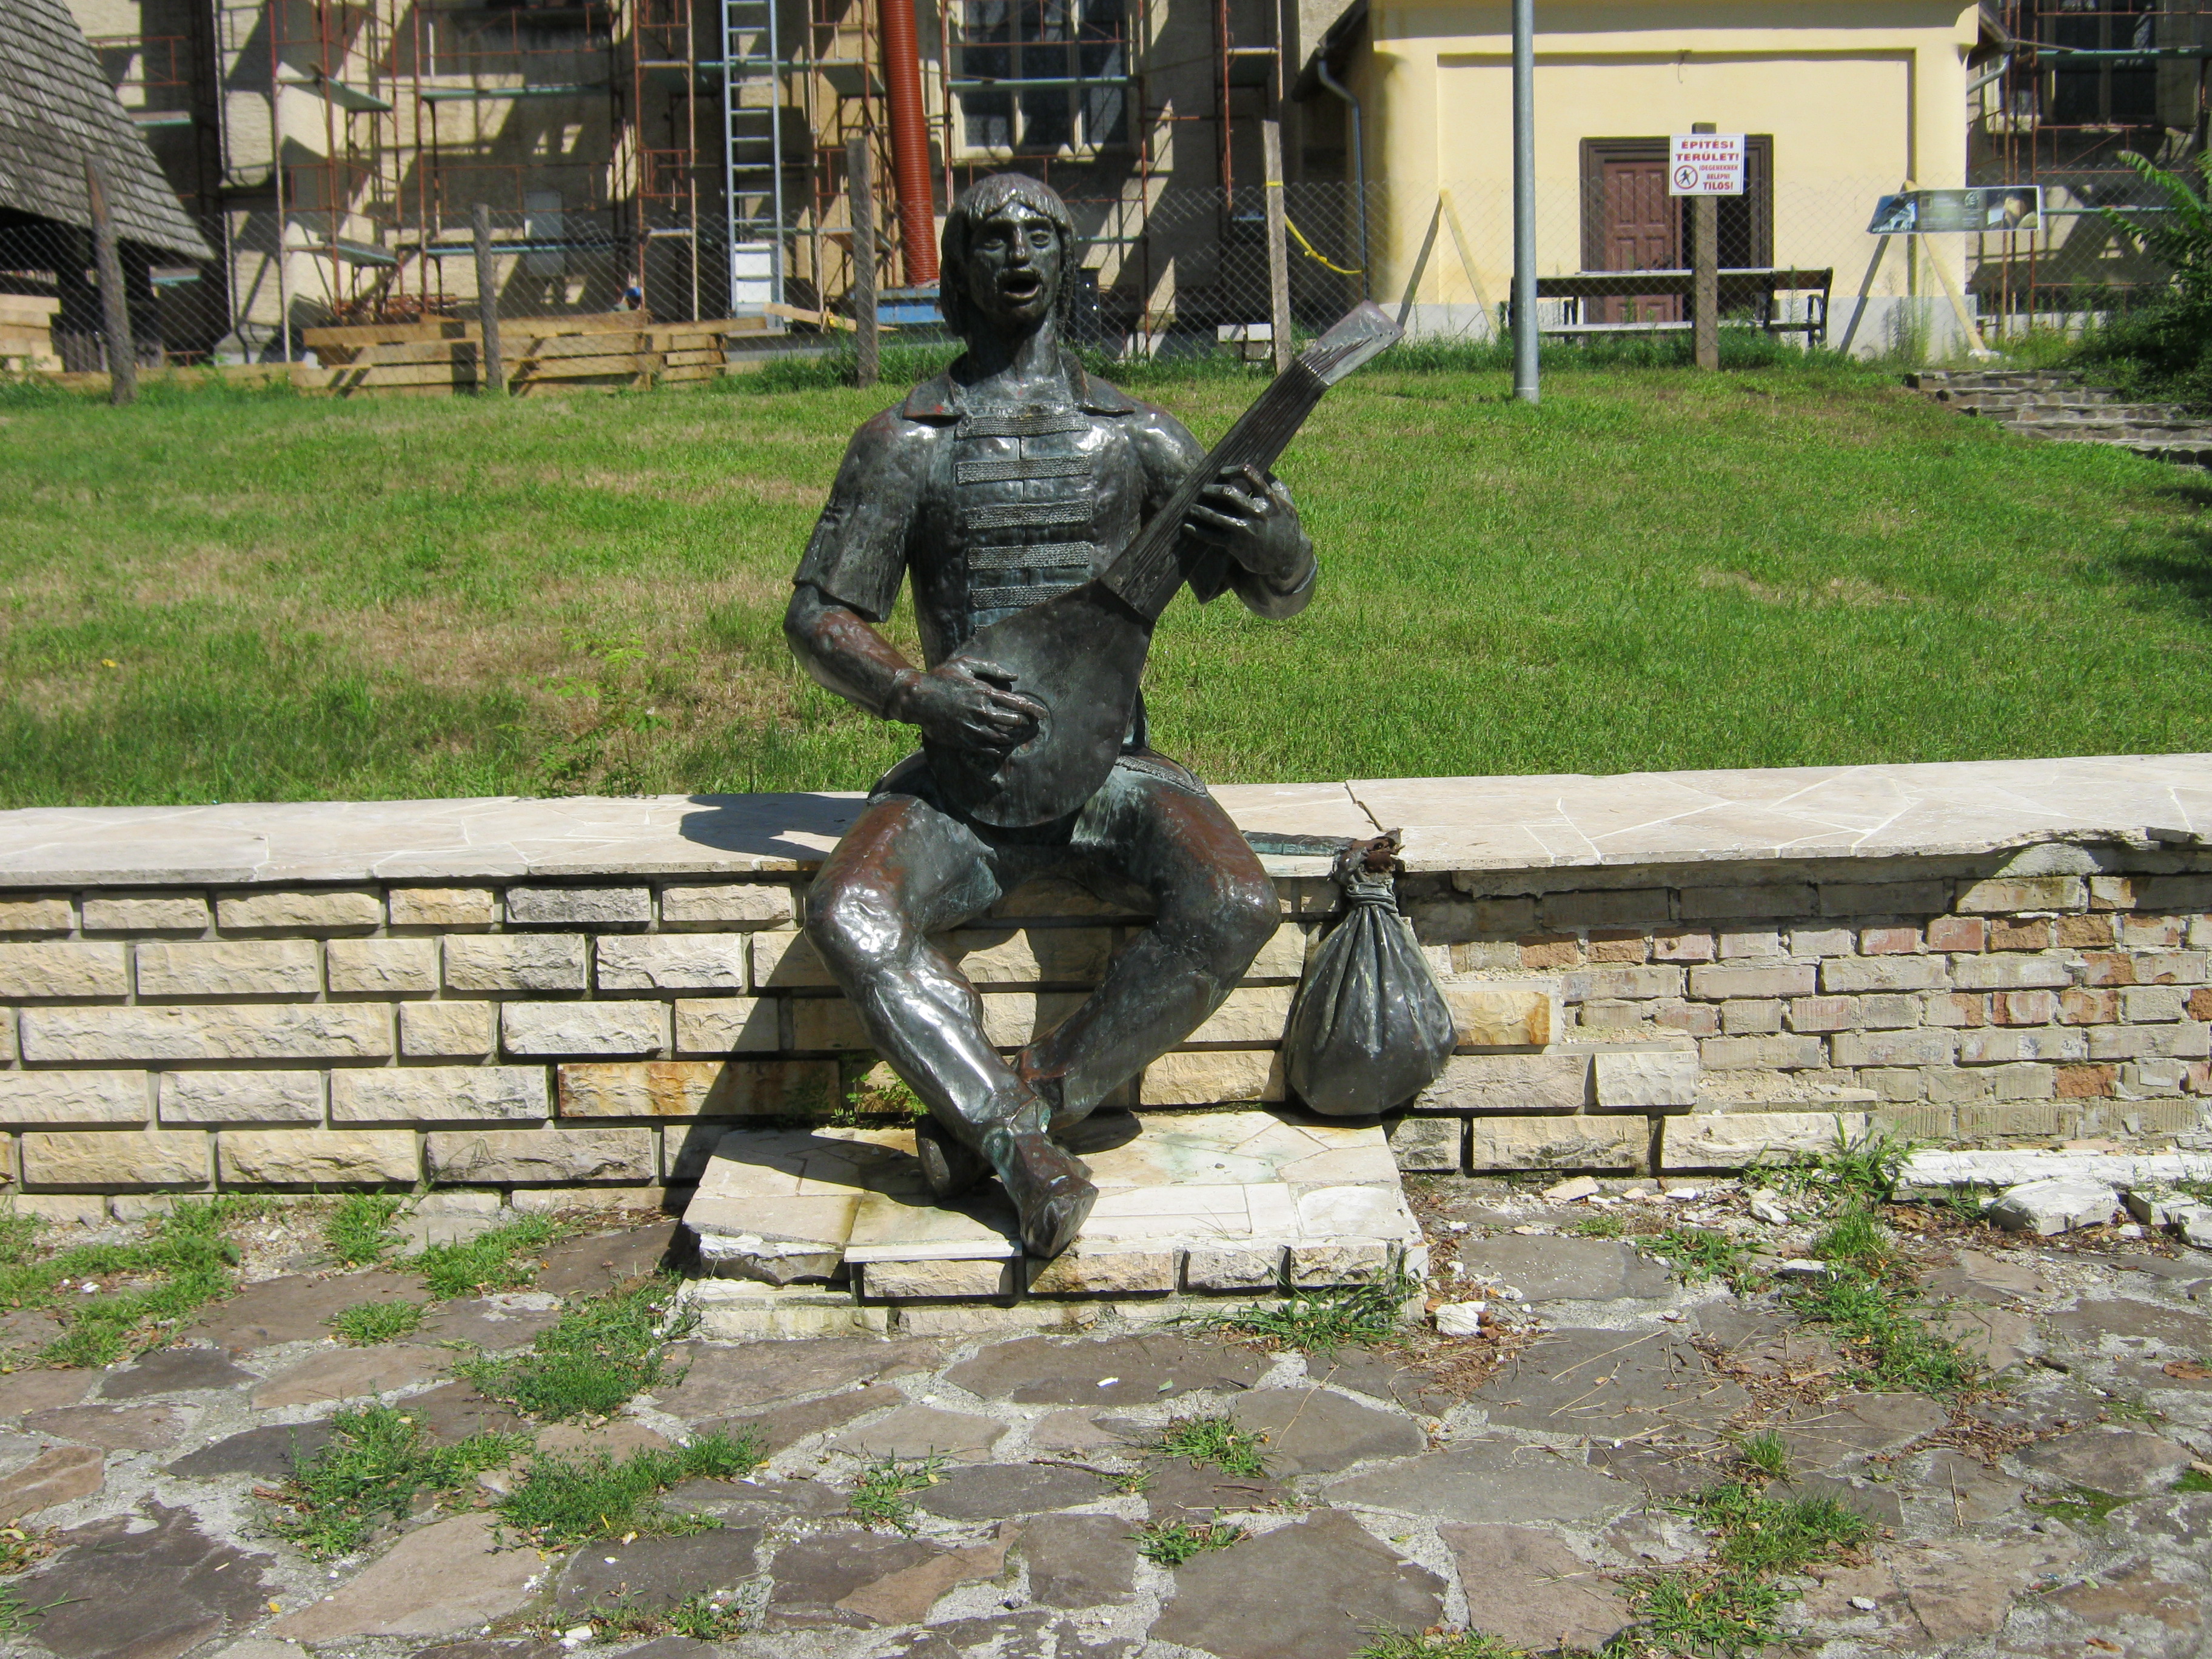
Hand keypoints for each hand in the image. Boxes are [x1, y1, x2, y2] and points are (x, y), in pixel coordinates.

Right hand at [890, 658, 1046, 753]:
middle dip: (1027, 724)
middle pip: (1014, 722)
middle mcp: (982, 712)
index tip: (1043, 714)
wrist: (918, 698)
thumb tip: (1014, 676)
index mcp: (984, 692)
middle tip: (1033, 725)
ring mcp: (974, 728)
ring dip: (1015, 737)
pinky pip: (989, 749)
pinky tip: (1004, 745)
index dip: (1034, 710)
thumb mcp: (965, 664)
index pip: (1018, 704)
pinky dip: (1001, 748)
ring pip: (1004, 737)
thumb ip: (991, 668)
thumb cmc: (941, 678)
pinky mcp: (965, 740)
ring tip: (1020, 735)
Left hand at [1184, 463, 1307, 578]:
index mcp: (1269, 498)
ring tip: (1192, 507)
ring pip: (1216, 515)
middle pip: (1227, 492)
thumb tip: (1263, 469)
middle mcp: (1257, 512)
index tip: (1222, 472)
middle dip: (1211, 489)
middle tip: (1204, 490)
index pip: (1248, 473)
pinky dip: (1197, 531)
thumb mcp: (1288, 504)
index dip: (1231, 469)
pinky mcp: (1237, 545)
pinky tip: (1187, 527)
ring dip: (1200, 509)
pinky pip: (1212, 536)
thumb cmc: (1286, 527)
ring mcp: (1246, 529)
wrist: (1289, 558)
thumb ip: (1277, 486)